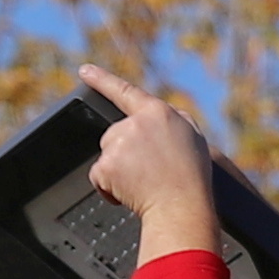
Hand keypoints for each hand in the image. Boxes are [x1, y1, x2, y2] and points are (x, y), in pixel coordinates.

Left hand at [73, 62, 224, 266]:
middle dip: (125, 152)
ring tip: (144, 183)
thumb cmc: (192, 178)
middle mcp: (135, 124)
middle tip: (150, 171)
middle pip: (115, 134)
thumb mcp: (193, 137)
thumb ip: (173, 120)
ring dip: (118, 170)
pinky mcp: (106, 166)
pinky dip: (109, 188)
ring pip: (108, 155)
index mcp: (157, 113)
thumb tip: (155, 117)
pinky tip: (130, 193)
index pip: (124, 92)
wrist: (181, 207)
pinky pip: (99, 177)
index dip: (102, 79)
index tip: (84, 70)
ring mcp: (118, 144)